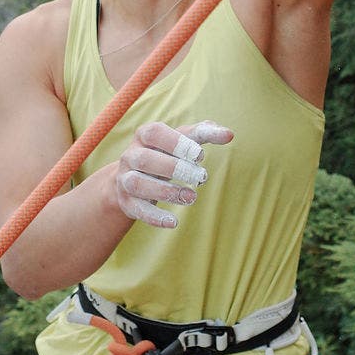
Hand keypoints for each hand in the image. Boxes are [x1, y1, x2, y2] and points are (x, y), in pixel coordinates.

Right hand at [113, 120, 233, 228]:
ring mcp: (125, 178)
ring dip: (166, 192)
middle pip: (146, 159)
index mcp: (145, 134)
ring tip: (191, 197)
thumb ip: (205, 133)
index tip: (200, 155)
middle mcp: (130, 155)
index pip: (155, 133)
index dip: (177, 143)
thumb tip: (229, 134)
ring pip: (138, 183)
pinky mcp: (126, 201)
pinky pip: (137, 209)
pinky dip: (155, 217)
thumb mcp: (183, 140)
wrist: (134, 176)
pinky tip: (174, 222)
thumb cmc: (166, 153)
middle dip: (175, 168)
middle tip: (201, 176)